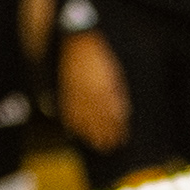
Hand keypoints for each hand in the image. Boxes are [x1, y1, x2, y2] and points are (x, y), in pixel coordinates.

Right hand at [59, 29, 130, 150]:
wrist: (76, 43)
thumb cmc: (99, 56)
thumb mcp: (114, 73)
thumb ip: (117, 94)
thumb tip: (123, 113)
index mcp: (104, 92)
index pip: (113, 117)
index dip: (118, 130)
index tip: (122, 139)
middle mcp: (89, 97)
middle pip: (99, 122)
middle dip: (105, 136)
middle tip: (110, 147)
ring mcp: (75, 96)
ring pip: (83, 121)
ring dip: (90, 134)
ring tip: (95, 144)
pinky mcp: (65, 95)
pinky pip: (69, 114)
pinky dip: (73, 125)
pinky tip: (76, 133)